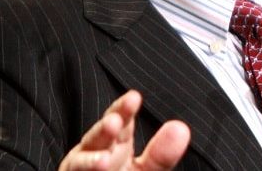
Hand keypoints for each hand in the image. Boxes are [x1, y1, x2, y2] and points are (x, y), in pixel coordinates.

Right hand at [59, 90, 190, 170]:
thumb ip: (160, 155)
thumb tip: (181, 129)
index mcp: (116, 146)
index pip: (121, 123)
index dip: (124, 111)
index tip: (134, 98)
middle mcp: (95, 153)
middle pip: (98, 138)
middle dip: (105, 130)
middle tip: (114, 122)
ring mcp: (80, 167)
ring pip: (82, 162)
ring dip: (91, 161)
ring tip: (104, 162)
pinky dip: (88, 169)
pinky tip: (99, 166)